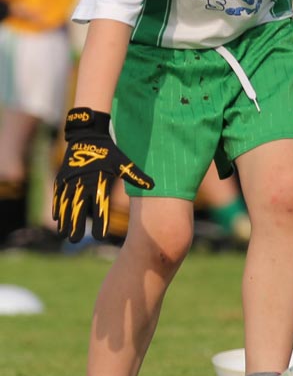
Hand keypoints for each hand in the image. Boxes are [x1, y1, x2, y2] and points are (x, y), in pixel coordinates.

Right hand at [53, 107, 154, 241]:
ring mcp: (70, 180)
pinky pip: (58, 195)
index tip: (100, 236)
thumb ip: (135, 176)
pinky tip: (56, 219)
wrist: (87, 135)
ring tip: (64, 234)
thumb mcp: (122, 162)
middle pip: (78, 208)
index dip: (100, 221)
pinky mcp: (62, 177)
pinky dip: (57, 207)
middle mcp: (82, 182)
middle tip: (75, 240)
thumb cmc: (108, 151)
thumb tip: (152, 185)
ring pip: (65, 204)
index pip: (100, 205)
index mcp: (98, 181)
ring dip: (64, 220)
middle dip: (76, 225)